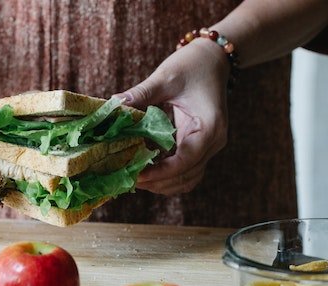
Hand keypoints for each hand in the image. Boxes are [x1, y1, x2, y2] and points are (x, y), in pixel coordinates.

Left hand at [115, 38, 229, 194]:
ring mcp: (208, 147)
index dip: (160, 173)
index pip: (185, 161)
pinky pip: (185, 170)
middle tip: (127, 179)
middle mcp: (213, 142)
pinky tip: (146, 169)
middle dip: (157, 182)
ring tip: (134, 177)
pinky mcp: (199, 146)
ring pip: (187, 179)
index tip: (136, 176)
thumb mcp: (166, 77)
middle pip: (187, 176)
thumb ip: (142, 93)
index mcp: (209, 127)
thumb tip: (114, 104)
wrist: (212, 59)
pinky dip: (167, 175)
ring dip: (162, 183)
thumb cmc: (192, 64)